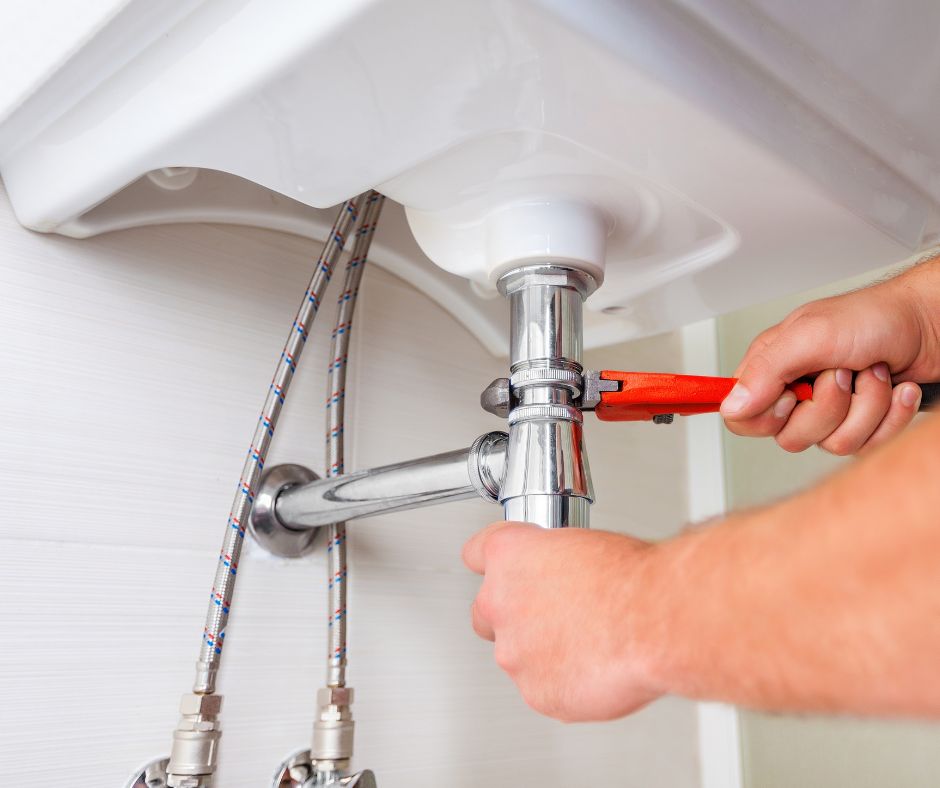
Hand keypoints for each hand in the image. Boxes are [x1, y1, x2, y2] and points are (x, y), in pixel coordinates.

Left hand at [462, 522, 661, 721]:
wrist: (655, 621)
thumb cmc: (630, 578)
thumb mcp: (584, 544)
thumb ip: (553, 563)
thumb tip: (558, 574)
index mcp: (508, 555)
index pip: (476, 554)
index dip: (497, 565)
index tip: (506, 570)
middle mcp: (499, 603)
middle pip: (485, 613)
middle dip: (512, 616)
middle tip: (552, 615)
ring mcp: (514, 652)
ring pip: (516, 655)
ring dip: (542, 652)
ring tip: (588, 643)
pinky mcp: (537, 693)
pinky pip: (543, 688)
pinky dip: (564, 682)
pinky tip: (595, 667)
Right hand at [720, 261, 939, 453]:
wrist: (933, 324)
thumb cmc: (877, 318)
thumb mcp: (813, 334)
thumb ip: (766, 370)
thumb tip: (733, 404)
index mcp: (773, 367)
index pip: (742, 417)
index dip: (767, 416)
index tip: (792, 394)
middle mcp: (798, 390)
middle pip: (791, 437)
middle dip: (829, 408)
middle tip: (842, 374)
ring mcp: (831, 410)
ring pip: (833, 444)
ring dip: (867, 408)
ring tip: (874, 374)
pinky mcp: (862, 423)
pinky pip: (867, 446)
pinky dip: (890, 416)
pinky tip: (894, 390)